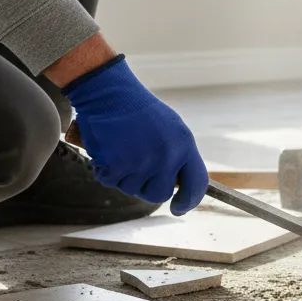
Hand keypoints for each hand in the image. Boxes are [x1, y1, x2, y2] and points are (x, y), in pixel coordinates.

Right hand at [62, 55, 207, 214]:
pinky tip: (107, 149)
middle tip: (136, 168)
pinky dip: (104, 169)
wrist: (109, 92)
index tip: (179, 207)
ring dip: (123, 175)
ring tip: (121, 149)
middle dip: (147, 187)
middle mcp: (167, 156)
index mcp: (184, 145)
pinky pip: (110, 181)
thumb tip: (180, 183)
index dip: (189, 201)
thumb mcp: (171, 129)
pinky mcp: (117, 165)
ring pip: (132, 189)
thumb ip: (178, 155)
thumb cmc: (138, 110)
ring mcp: (142, 162)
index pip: (197, 183)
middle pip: (160, 193)